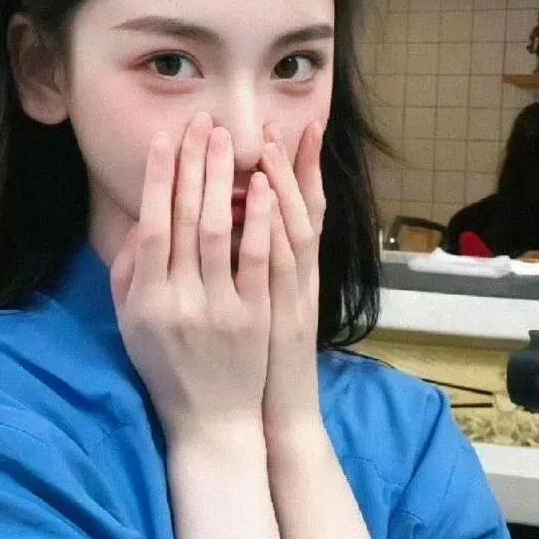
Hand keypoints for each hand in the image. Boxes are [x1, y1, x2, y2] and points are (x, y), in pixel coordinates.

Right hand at [110, 113, 273, 445]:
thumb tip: (139, 224)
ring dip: (223, 181)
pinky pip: (259, 261)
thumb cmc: (167, 368)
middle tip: (201, 122)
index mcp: (147, 300)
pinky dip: (261, 221)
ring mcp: (222, 308)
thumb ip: (129, 276)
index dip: (158, 180)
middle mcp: (181, 299)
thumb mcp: (133, 326)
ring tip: (228, 139)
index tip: (166, 140)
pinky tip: (264, 187)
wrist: (212, 421)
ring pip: (221, 232)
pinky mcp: (257, 316)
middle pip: (186, 218)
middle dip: (194, 165)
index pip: (152, 226)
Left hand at [258, 120, 325, 444]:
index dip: (298, 171)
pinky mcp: (278, 315)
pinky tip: (261, 194)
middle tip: (284, 120)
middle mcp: (299, 280)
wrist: (271, 418)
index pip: (299, 211)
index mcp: (292, 275)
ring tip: (272, 142)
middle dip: (291, 164)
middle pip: (301, 210)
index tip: (292, 128)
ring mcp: (291, 296)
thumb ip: (252, 271)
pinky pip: (273, 263)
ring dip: (282, 183)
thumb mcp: (264, 312)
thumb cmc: (258, 364)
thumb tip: (237, 227)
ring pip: (292, 228)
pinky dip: (269, 227)